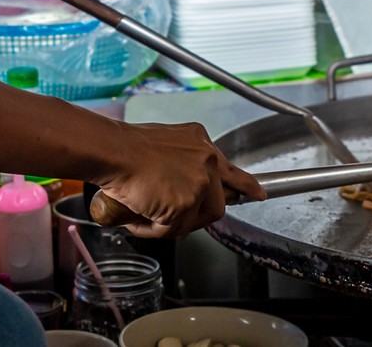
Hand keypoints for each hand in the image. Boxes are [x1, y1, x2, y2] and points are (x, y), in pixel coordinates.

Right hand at [92, 121, 265, 239]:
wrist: (113, 150)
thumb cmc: (125, 145)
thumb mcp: (164, 142)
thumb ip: (182, 160)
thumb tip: (180, 183)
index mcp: (200, 142)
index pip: (231, 169)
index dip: (246, 185)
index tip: (258, 193)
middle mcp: (206, 160)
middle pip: (218, 202)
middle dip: (198, 215)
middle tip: (176, 219)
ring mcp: (199, 182)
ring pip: (194, 219)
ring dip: (171, 223)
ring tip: (146, 213)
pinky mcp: (185, 203)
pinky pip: (172, 229)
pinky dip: (152, 230)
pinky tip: (138, 217)